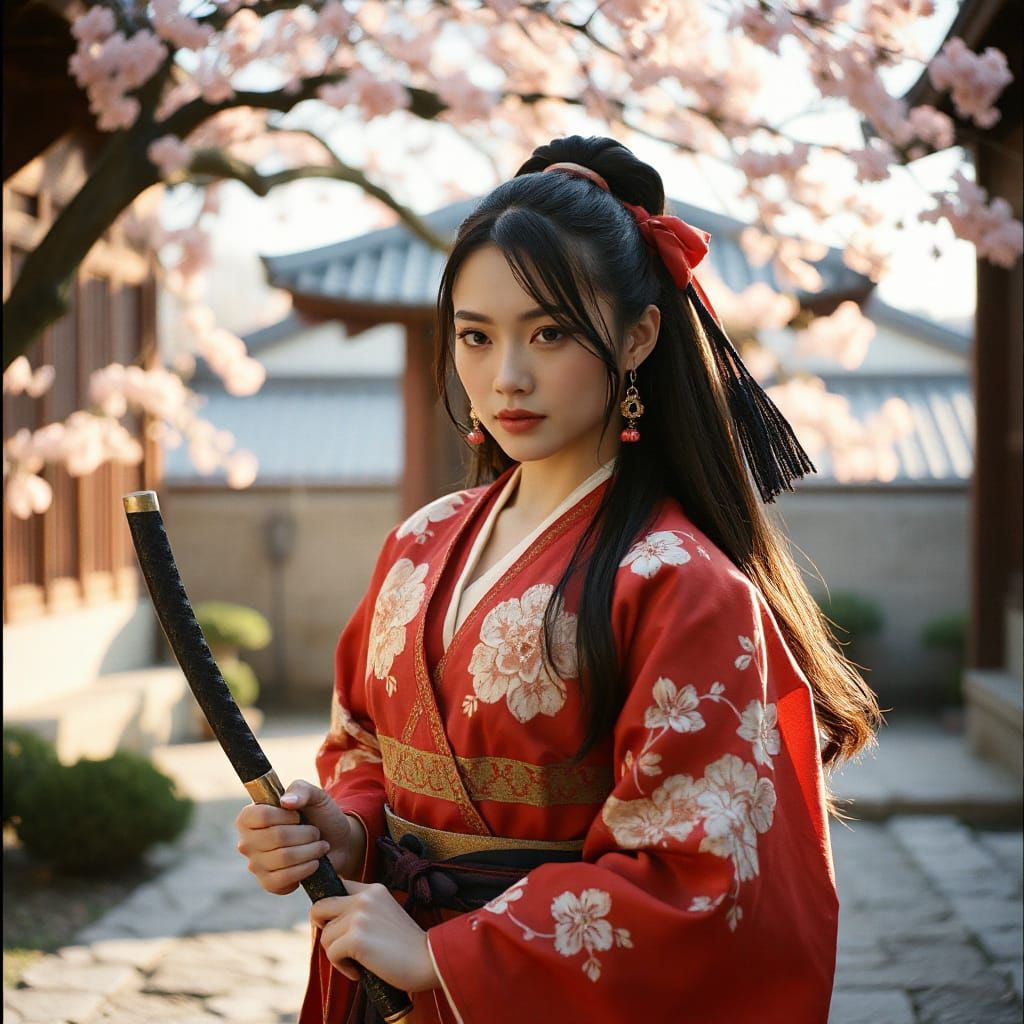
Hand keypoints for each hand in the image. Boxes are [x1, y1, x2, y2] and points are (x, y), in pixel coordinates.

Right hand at [235, 779, 366, 894]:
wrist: (336, 842)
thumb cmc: (320, 816)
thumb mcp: (315, 795)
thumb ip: (301, 790)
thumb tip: (285, 801)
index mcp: (250, 817)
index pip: (261, 815)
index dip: (286, 816)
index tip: (299, 816)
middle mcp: (247, 841)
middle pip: (276, 837)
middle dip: (305, 833)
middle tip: (315, 832)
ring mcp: (255, 865)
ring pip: (283, 858)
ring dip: (310, 850)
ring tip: (319, 846)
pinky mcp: (268, 883)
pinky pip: (284, 879)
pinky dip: (306, 869)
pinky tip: (314, 862)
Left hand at [311, 881, 440, 992]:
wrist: (428, 960)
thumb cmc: (407, 945)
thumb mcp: (385, 915)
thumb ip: (363, 910)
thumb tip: (330, 921)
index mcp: (373, 889)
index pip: (336, 886)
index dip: (329, 910)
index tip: (338, 927)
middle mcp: (364, 897)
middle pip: (319, 908)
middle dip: (325, 930)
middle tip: (341, 947)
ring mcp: (360, 915)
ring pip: (325, 936)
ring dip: (336, 954)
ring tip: (358, 962)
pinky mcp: (356, 937)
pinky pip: (332, 953)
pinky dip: (342, 968)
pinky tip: (359, 971)